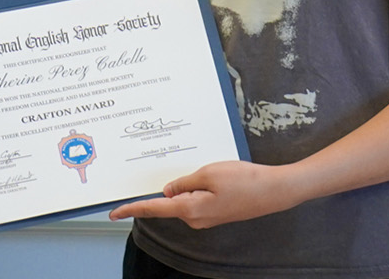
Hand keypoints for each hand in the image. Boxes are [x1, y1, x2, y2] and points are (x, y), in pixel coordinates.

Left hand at [106, 161, 298, 228]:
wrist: (274, 191)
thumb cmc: (244, 180)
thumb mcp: (208, 173)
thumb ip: (184, 182)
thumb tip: (168, 191)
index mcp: (190, 209)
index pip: (154, 208)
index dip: (132, 209)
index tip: (114, 212)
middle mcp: (195, 218)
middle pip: (171, 200)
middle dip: (175, 184)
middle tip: (199, 170)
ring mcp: (206, 217)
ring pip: (186, 197)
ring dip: (192, 183)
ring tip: (218, 172)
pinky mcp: (215, 212)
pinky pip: (197, 198)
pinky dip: (199, 186)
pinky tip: (217, 176)